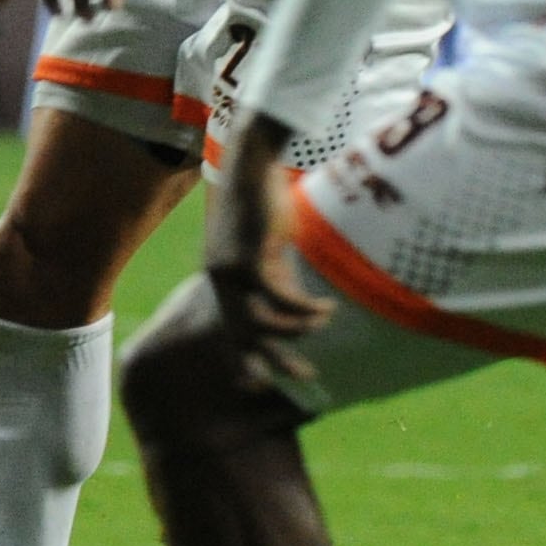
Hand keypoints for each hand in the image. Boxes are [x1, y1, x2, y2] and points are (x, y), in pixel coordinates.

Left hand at [197, 117, 326, 362]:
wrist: (251, 162)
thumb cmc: (263, 200)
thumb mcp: (268, 247)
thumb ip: (276, 273)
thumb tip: (296, 302)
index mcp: (221, 278)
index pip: (231, 329)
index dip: (246, 359)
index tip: (263, 383)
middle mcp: (220, 280)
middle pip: (244, 336)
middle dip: (274, 361)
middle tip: (304, 378)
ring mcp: (231, 272)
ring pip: (264, 323)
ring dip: (298, 329)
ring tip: (323, 323)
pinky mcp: (249, 259)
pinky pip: (280, 300)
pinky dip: (305, 309)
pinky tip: (326, 308)